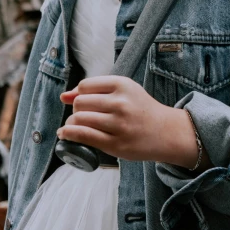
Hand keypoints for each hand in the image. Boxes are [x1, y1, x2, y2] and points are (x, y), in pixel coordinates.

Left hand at [58, 76, 208, 168]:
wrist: (166, 131)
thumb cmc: (141, 109)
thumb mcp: (124, 91)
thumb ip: (95, 90)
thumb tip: (64, 96)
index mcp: (123, 85)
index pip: (85, 85)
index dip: (78, 93)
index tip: (82, 100)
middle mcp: (121, 103)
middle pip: (80, 102)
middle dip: (75, 109)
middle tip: (82, 115)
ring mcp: (118, 125)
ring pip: (79, 119)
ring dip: (72, 123)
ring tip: (75, 125)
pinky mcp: (115, 144)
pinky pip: (84, 136)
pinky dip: (69, 134)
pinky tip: (65, 133)